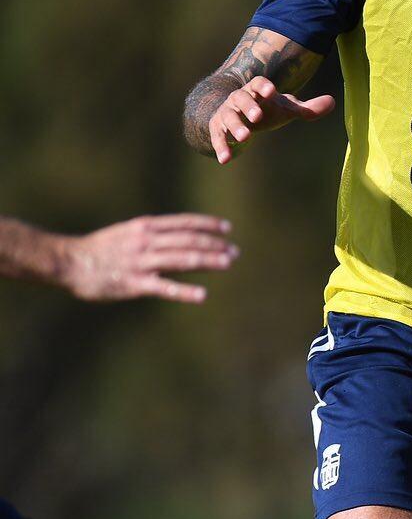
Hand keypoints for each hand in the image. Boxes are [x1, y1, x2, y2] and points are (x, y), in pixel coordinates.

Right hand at [59, 214, 238, 303]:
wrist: (69, 262)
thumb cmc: (101, 249)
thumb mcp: (128, 232)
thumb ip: (153, 234)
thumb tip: (181, 237)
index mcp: (144, 227)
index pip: (183, 223)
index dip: (207, 224)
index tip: (227, 228)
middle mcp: (146, 241)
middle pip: (188, 240)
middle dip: (214, 245)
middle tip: (235, 251)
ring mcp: (141, 262)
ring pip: (181, 259)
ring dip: (207, 260)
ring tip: (228, 262)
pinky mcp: (135, 283)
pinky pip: (164, 287)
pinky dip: (185, 291)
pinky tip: (202, 295)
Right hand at [206, 76, 335, 163]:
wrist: (236, 112)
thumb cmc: (267, 108)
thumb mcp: (286, 107)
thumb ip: (307, 107)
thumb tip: (332, 101)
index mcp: (257, 91)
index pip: (258, 83)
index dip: (264, 86)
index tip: (271, 91)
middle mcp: (239, 99)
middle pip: (241, 98)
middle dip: (248, 107)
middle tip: (257, 117)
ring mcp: (227, 112)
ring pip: (228, 116)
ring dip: (235, 126)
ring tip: (245, 138)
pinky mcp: (218, 127)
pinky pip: (217, 136)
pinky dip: (221, 147)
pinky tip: (225, 160)